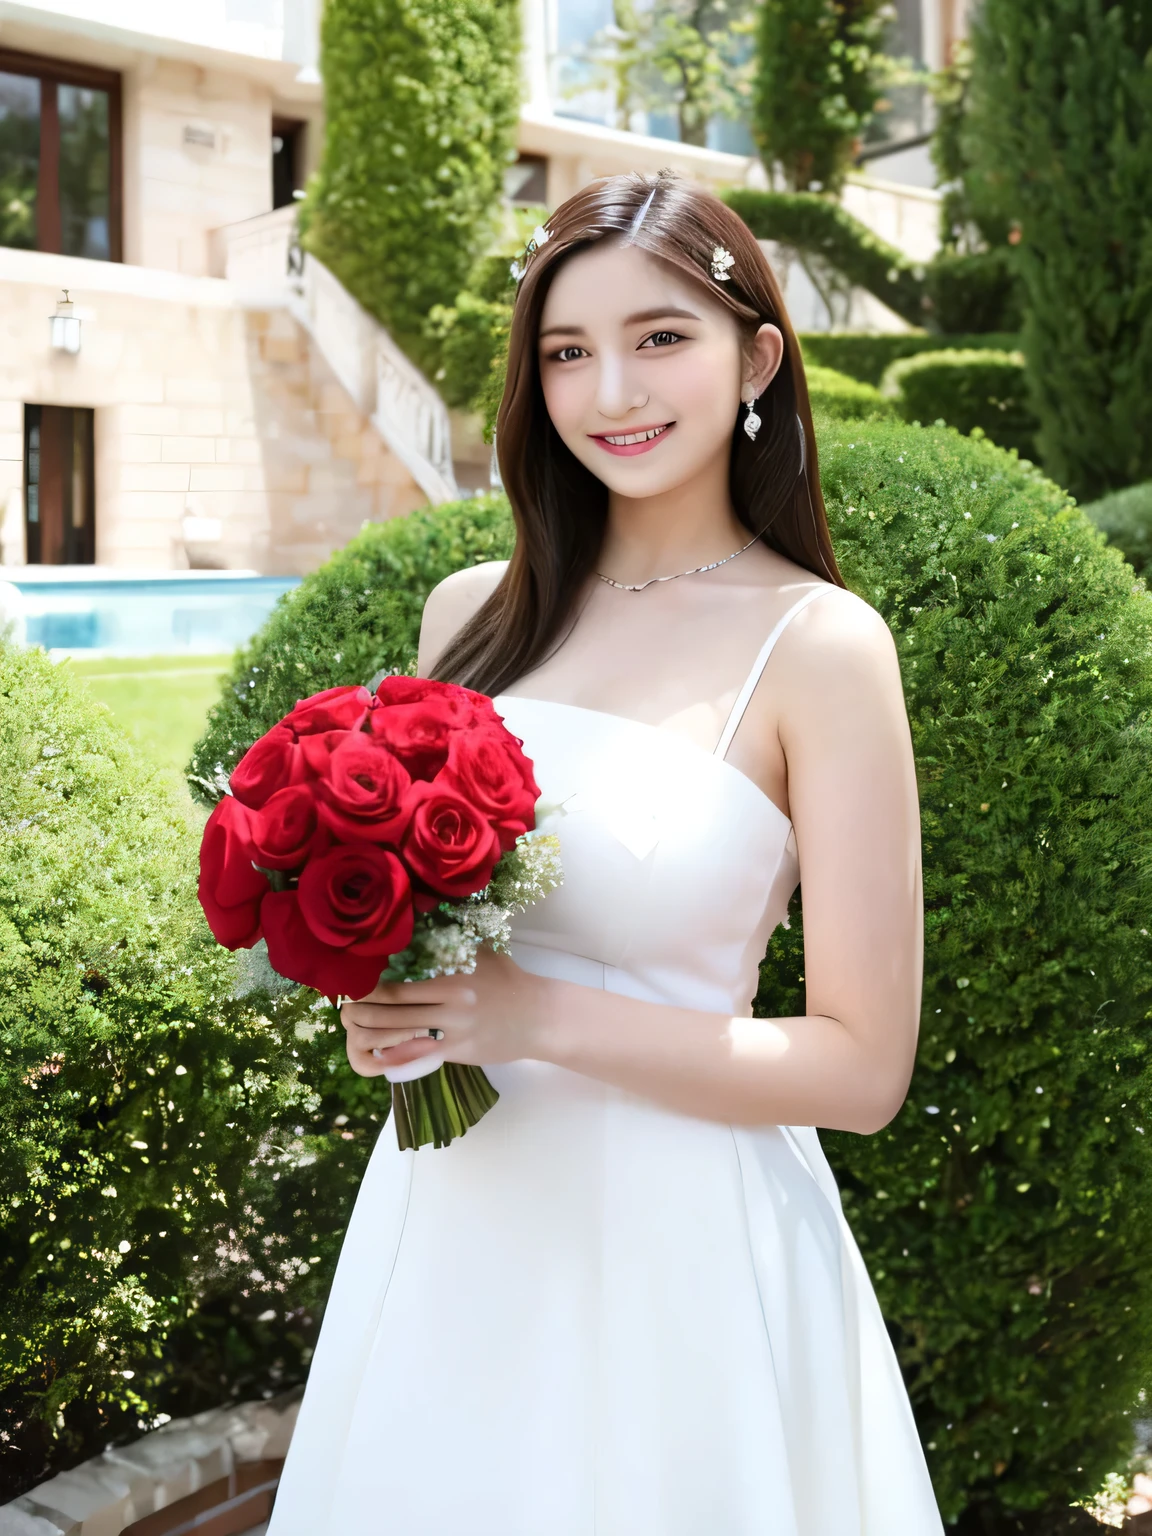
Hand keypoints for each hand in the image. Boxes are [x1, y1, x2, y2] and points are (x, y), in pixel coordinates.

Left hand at [339, 947, 549, 1078]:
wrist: (539, 1016)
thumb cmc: (507, 979)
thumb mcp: (480, 950)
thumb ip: (450, 936)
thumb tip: (418, 912)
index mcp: (451, 972)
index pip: (397, 981)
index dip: (367, 986)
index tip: (350, 983)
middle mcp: (450, 1001)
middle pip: (390, 1009)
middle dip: (360, 1011)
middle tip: (343, 1008)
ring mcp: (454, 1030)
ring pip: (399, 1034)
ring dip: (369, 1033)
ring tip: (353, 1028)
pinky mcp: (458, 1052)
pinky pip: (416, 1055)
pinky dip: (392, 1054)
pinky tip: (376, 1052)